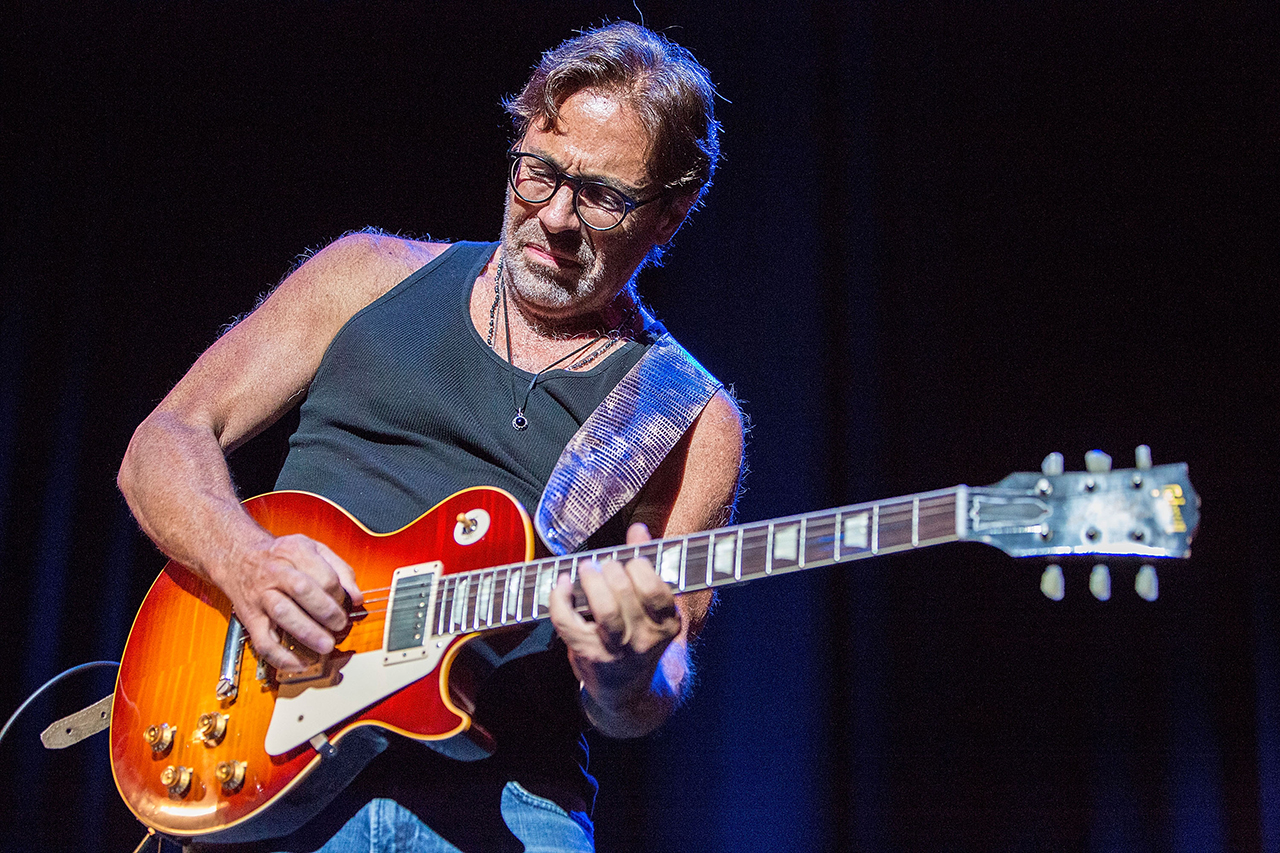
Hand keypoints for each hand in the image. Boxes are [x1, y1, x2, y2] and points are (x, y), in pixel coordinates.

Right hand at [211, 533, 363, 671]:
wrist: (238, 557)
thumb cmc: (282, 555)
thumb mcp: (314, 548)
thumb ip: (340, 569)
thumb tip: (357, 597)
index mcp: (295, 552)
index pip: (323, 575)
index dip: (339, 593)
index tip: (345, 603)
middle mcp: (276, 573)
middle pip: (302, 589)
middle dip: (326, 610)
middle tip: (340, 624)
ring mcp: (261, 596)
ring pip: (283, 613)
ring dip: (308, 632)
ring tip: (326, 645)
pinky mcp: (250, 618)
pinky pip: (263, 641)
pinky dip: (280, 657)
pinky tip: (299, 664)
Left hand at [549, 523, 682, 726]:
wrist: (627, 691)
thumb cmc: (638, 636)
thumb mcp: (651, 607)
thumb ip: (646, 565)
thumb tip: (638, 529)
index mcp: (667, 625)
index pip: (656, 590)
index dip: (639, 567)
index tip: (630, 559)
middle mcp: (644, 640)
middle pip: (626, 593)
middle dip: (611, 569)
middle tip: (604, 563)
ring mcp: (616, 650)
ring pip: (605, 609)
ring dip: (592, 580)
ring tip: (586, 568)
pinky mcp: (588, 654)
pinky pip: (569, 622)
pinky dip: (560, 598)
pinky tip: (562, 583)